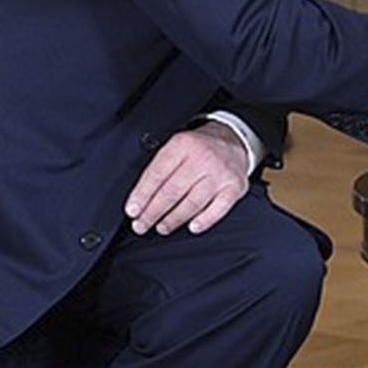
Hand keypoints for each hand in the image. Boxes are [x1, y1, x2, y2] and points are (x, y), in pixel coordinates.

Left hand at [125, 124, 249, 234]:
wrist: (234, 141)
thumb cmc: (200, 148)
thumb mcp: (177, 146)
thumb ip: (161, 167)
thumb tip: (140, 199)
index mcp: (182, 144)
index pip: (157, 174)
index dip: (142, 195)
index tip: (132, 211)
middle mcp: (202, 157)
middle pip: (172, 191)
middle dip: (153, 212)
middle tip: (141, 225)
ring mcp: (220, 173)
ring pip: (192, 202)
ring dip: (174, 219)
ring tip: (162, 227)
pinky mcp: (235, 187)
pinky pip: (218, 209)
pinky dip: (204, 221)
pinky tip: (192, 227)